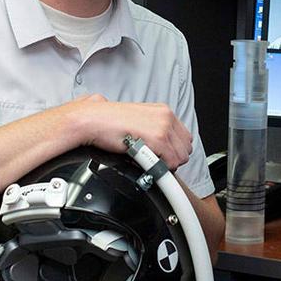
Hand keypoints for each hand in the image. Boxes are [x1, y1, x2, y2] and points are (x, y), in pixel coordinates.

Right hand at [65, 94, 192, 169]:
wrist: (94, 120)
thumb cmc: (109, 122)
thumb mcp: (138, 120)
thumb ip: (153, 129)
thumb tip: (161, 146)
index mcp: (163, 111)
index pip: (184, 137)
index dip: (175, 151)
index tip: (165, 156)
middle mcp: (166, 117)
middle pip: (185, 148)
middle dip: (173, 159)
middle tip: (156, 162)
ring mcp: (163, 127)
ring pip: (180, 157)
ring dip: (167, 165)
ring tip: (149, 163)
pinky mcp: (157, 139)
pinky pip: (170, 162)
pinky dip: (161, 168)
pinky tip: (146, 164)